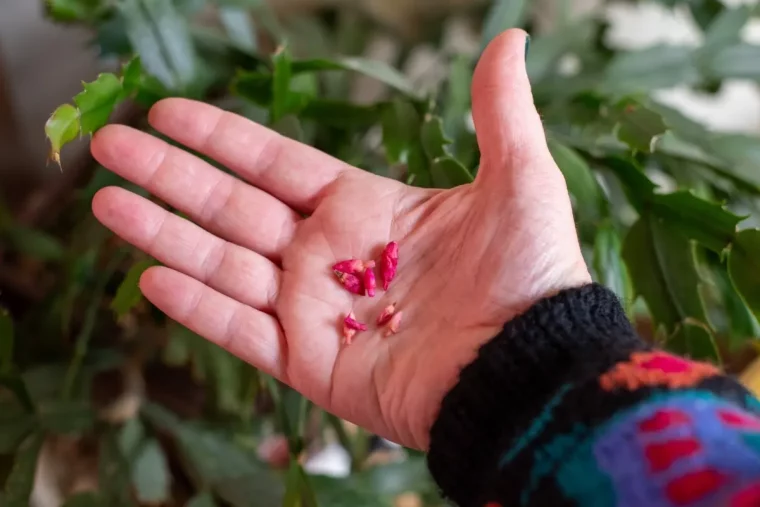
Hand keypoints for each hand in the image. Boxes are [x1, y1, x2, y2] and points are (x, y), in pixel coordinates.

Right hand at [90, 29, 589, 449]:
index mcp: (362, 207)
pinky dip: (198, 308)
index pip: (274, 163)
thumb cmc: (528, 274)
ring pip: (224, 265)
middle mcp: (327, 255)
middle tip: (112, 145)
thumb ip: (499, 112)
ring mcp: (313, 310)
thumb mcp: (519, 179)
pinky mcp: (309, 363)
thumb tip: (509, 39)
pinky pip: (241, 332)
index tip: (168, 111)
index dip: (221, 138)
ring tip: (106, 202)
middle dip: (170, 177)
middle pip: (233, 207)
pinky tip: (153, 276)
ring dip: (165, 234)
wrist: (528, 369)